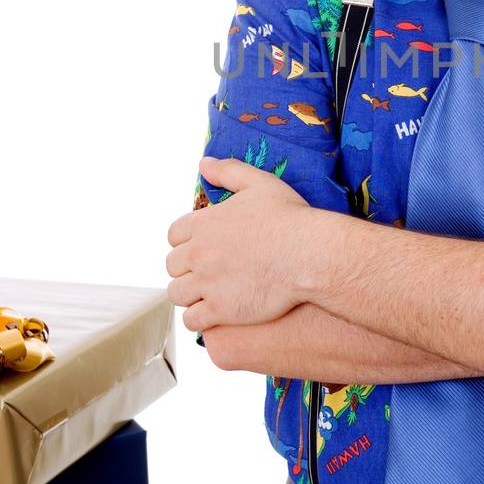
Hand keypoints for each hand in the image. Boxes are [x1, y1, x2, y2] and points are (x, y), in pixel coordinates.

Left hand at [167, 156, 317, 330]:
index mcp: (204, 223)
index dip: (186, 241)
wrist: (310, 254)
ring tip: (206, 295)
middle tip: (206, 272)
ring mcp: (208, 283)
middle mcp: (199, 252)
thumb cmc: (290, 219)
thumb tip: (204, 164)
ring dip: (189, 294)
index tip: (202, 247)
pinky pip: (193, 320)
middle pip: (173, 265)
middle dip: (186, 269)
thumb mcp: (260, 183)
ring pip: (177, 294)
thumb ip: (228, 171)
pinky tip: (213, 314)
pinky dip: (199, 319)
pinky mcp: (221, 309)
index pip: (174, 235)